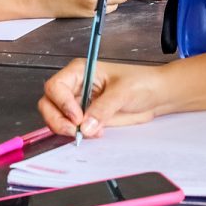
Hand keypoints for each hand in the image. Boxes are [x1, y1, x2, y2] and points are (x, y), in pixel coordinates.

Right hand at [37, 58, 167, 138]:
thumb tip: (85, 125)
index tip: (77, 117)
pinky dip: (77, 135)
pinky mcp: (86, 118)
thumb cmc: (142, 83)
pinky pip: (71, 128)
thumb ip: (103, 108)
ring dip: (67, 129)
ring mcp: (78, 103)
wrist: (156, 96)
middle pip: (49, 104)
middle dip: (58, 120)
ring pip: (56, 118)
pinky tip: (96, 133)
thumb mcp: (123, 92)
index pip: (56, 87)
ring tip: (89, 132)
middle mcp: (75, 87)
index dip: (62, 103)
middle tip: (75, 131)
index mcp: (79, 71)